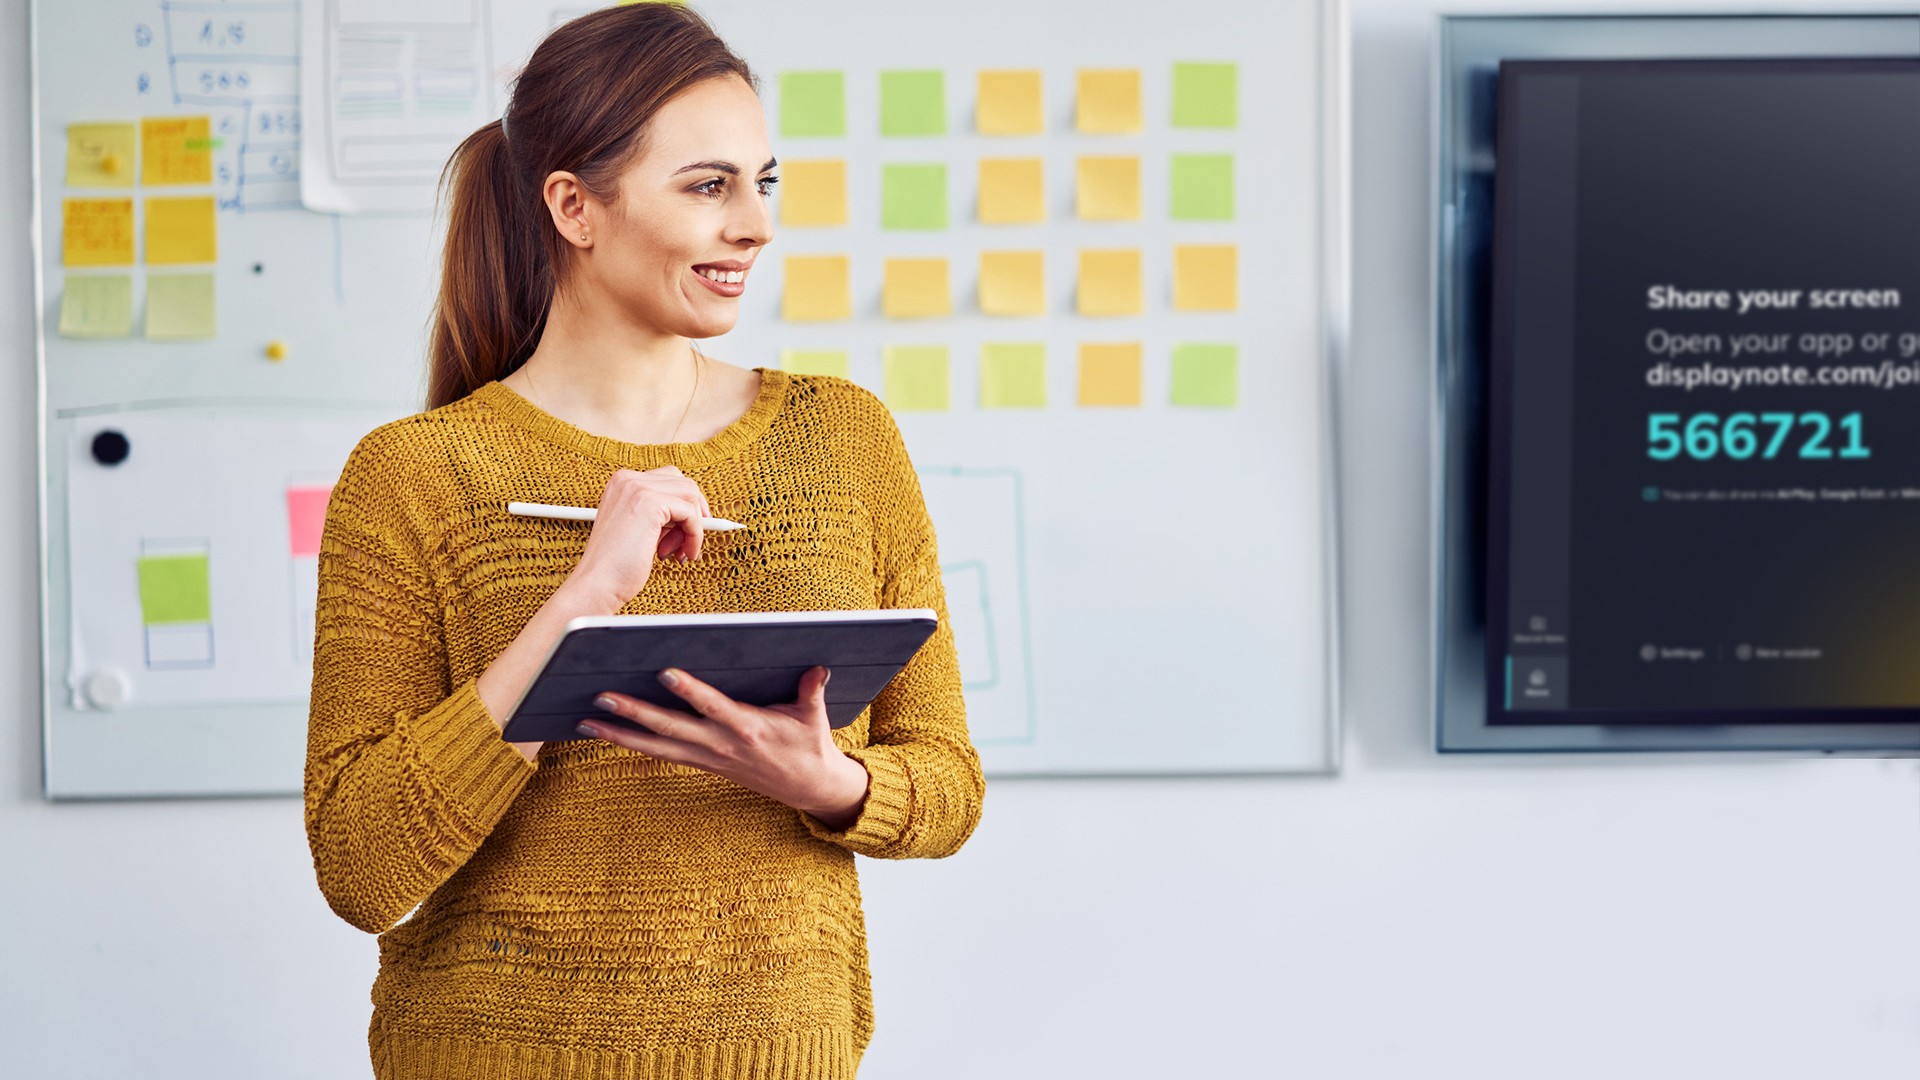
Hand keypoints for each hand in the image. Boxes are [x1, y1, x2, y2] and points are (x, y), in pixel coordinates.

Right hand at [569, 466, 710, 608]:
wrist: (597, 584)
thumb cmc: (615, 565)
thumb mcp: (639, 528)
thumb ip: (661, 515)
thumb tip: (696, 513)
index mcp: (622, 483)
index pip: (669, 479)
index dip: (685, 506)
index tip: (689, 529)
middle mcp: (627, 479)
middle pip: (683, 483)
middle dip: (693, 514)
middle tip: (688, 542)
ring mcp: (638, 488)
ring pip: (690, 495)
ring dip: (693, 527)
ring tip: (678, 551)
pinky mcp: (650, 503)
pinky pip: (691, 513)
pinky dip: (694, 535)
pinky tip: (683, 554)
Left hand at [576, 666, 871, 829]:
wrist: (809, 789)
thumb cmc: (811, 746)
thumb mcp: (814, 718)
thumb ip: (812, 690)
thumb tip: (818, 666)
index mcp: (748, 729)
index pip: (713, 706)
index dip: (690, 691)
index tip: (664, 673)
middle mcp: (721, 746)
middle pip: (671, 729)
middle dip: (635, 714)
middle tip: (602, 697)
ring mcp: (710, 759)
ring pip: (657, 747)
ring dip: (621, 735)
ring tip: (587, 722)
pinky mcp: (704, 765)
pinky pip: (663, 755)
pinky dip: (635, 746)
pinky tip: (608, 737)